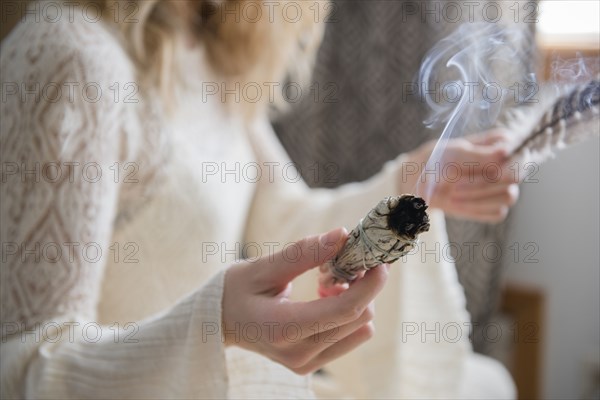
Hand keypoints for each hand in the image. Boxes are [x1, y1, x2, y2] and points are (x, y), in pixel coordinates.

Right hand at [222, 228, 388, 374]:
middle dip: (362, 286)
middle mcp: (298, 353)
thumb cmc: (235, 290)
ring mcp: (305, 363)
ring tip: (328, 282)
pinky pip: (350, 337)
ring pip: (358, 328)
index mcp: (282, 328)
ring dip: (355, 299)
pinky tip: (325, 298)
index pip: (342, 311)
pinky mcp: (311, 365)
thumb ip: (303, 253)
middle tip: (347, 261)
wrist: (220, 322)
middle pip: (357, 318)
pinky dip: (347, 313)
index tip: (380, 261)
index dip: (369, 285)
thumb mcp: (263, 267)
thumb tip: (342, 235)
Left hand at [405, 131, 519, 222]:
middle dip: (482, 184)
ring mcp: (504, 187)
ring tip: (452, 194)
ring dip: (477, 198)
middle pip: (513, 178)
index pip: (519, 154)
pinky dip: (475, 209)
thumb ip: (478, 155)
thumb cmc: (438, 161)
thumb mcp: (452, 155)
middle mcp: (508, 165)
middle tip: (455, 186)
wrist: (421, 182)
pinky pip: (498, 213)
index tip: (474, 170)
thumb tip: (505, 151)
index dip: (502, 165)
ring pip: (508, 197)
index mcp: (503, 144)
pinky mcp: (496, 207)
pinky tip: (456, 203)